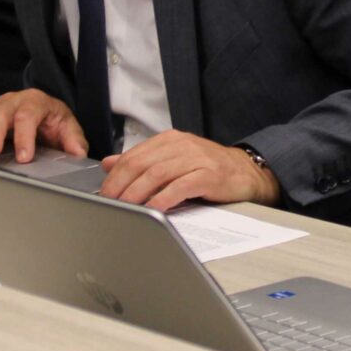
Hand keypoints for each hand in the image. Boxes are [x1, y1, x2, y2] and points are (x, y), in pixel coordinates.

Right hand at [0, 89, 87, 162]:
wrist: (45, 115)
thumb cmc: (53, 123)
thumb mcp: (68, 130)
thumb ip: (73, 140)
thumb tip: (77, 152)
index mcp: (36, 102)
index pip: (29, 116)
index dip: (25, 136)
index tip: (23, 156)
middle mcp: (13, 101)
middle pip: (0, 113)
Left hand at [99, 131, 281, 212]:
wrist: (246, 172)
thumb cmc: (208, 169)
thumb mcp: (173, 160)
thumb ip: (141, 160)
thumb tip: (108, 163)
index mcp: (169, 140)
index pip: (134, 155)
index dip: (115, 175)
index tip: (104, 193)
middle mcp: (181, 145)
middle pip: (142, 164)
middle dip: (122, 185)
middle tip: (110, 203)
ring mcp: (196, 158)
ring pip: (158, 174)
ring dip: (138, 192)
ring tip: (126, 208)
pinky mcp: (209, 175)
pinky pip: (181, 186)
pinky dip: (164, 198)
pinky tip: (154, 209)